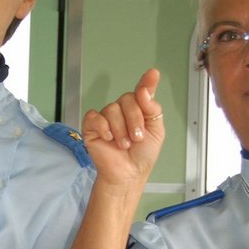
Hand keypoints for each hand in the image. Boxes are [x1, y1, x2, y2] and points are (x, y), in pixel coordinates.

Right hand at [83, 68, 164, 187]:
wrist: (128, 174)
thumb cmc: (141, 155)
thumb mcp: (156, 131)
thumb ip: (152, 109)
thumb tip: (144, 90)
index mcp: (139, 109)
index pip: (142, 90)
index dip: (147, 81)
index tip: (153, 74)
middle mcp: (122, 110)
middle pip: (127, 99)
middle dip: (135, 119)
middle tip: (137, 137)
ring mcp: (106, 118)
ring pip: (112, 109)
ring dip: (121, 129)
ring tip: (124, 144)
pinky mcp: (92, 127)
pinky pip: (95, 117)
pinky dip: (103, 127)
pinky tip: (109, 138)